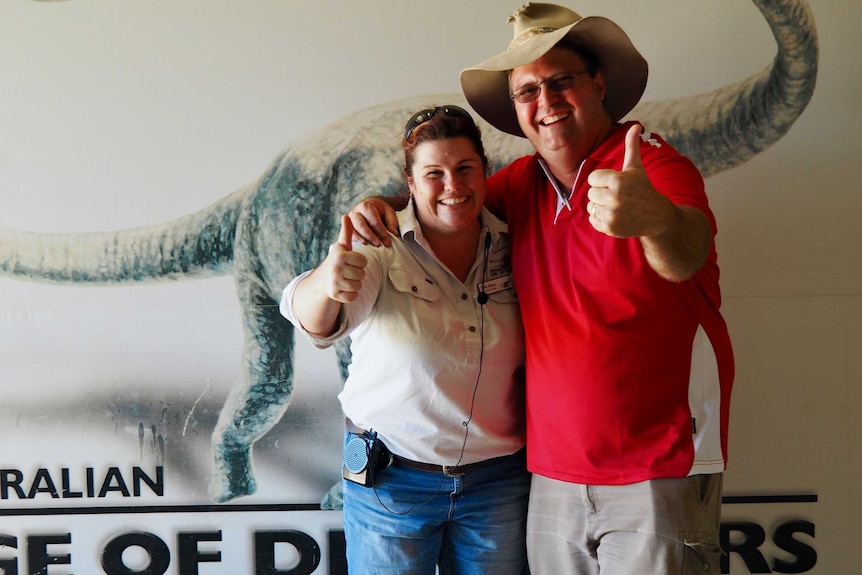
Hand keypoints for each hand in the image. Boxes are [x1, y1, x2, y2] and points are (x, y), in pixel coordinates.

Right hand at [323, 215, 367, 302]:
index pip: (363, 261)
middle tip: (348, 272)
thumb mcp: (341, 247)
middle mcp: (336, 268)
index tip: (351, 262)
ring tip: (345, 280)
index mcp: (340, 255)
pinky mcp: (334, 294)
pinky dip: (350, 295)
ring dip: (354, 284)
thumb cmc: (336, 261)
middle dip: (357, 274)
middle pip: (362, 274)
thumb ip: (346, 232)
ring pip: (358, 286)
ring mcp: (334, 282)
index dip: (359, 263)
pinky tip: (343, 289)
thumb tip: (346, 215)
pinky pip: (353, 296)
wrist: (321, 281)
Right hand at [347, 196, 399, 246]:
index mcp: (366, 206)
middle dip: (369, 236)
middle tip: (378, 244)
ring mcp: (350, 220)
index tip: (388, 242)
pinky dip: (355, 241)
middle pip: (361, 225)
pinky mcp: (347, 228)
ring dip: (360, 239)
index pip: (374, 221)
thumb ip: (392, 223)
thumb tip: (394, 234)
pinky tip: (361, 246)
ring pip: (353, 230)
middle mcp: (356, 212)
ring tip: (367, 246)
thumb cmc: (380, 211)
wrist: (370, 206)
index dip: (381, 232)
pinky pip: (349, 235)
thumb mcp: (389, 212)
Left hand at [586, 124, 674, 238]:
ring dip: (600, 206)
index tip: (616, 184)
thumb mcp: (636, 168)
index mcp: (618, 180)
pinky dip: (600, 219)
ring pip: (591, 206)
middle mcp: (614, 198)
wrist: (657, 217)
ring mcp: (612, 215)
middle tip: (618, 196)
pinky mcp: (609, 228)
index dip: (603, 180)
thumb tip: (636, 125)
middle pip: (590, 192)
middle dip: (601, 193)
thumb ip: (632, 146)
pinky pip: (592, 220)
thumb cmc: (643, 189)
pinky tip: (615, 216)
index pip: (592, 178)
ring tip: (616, 206)